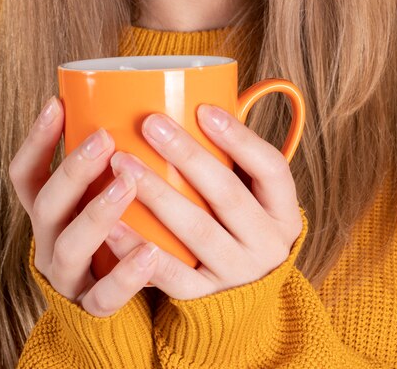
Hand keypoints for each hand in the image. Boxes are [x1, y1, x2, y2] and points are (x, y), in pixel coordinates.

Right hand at [9, 96, 157, 316]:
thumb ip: (118, 168)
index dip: (36, 140)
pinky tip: (150, 252)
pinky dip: (126, 274)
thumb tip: (152, 114)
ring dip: (96, 213)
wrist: (121, 304)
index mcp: (51, 215)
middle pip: (46, 206)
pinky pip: (104, 297)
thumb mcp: (109, 200)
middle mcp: (51, 243)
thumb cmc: (121, 235)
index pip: (27, 175)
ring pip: (70, 248)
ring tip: (127, 184)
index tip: (56, 103)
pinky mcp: (93, 308)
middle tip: (104, 139)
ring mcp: (69, 277)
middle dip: (72, 171)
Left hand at [105, 103, 302, 299]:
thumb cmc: (242, 225)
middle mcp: (268, 244)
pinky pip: (172, 276)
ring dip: (158, 195)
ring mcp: (238, 273)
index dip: (240, 138)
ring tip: (122, 163)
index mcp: (284, 212)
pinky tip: (112, 226)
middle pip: (229, 195)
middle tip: (150, 124)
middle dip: (188, 157)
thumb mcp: (256, 197)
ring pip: (198, 232)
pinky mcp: (206, 297)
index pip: (271, 168)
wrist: (248, 291)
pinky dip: (140, 251)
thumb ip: (237, 162)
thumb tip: (199, 100)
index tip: (203, 109)